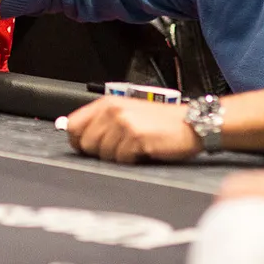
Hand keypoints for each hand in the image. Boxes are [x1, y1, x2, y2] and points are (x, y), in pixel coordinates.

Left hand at [63, 97, 199, 162]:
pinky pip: (121, 159)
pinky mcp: (135, 137)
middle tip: (122, 147)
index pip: (73, 125)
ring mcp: (123, 123)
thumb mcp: (127, 113)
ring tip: (135, 147)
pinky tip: (144, 150)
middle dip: (101, 152)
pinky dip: (132, 160)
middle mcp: (112, 110)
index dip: (79, 141)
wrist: (191, 124)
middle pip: (86, 144)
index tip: (90, 147)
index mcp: (107, 103)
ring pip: (103, 154)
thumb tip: (77, 137)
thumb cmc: (161, 122)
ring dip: (119, 156)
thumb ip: (102, 122)